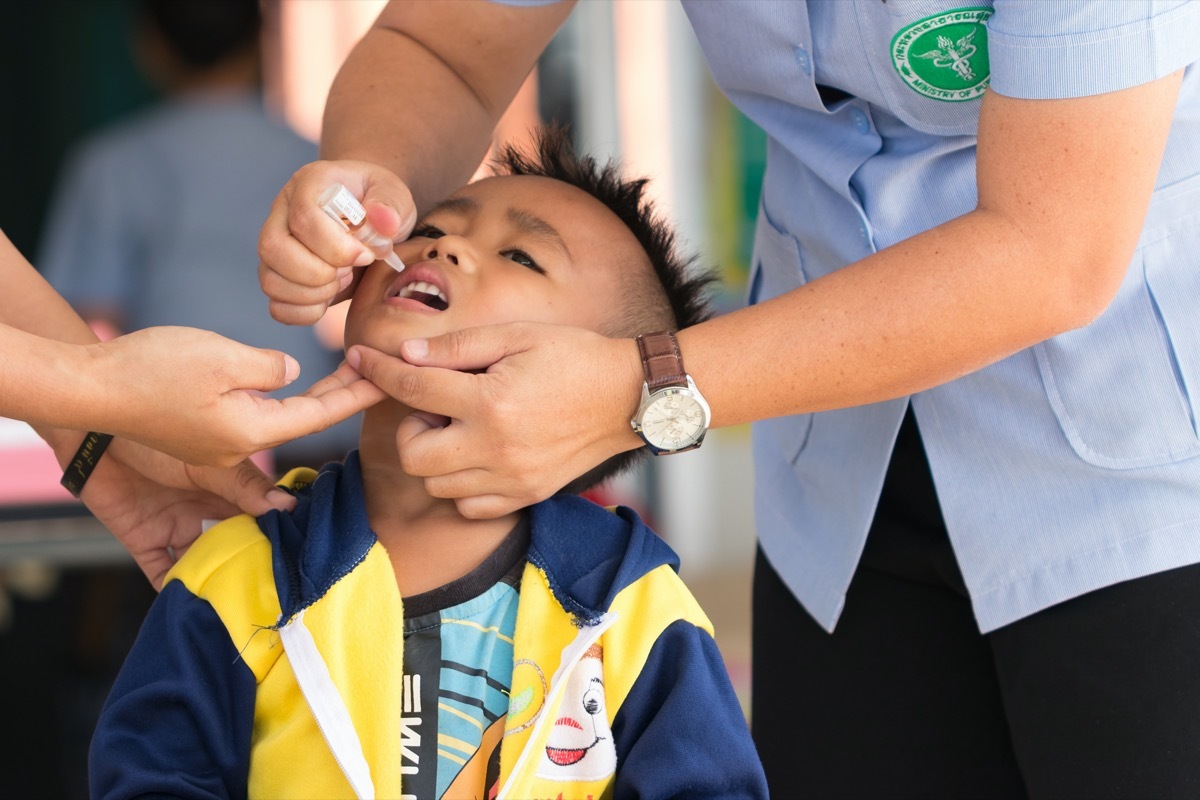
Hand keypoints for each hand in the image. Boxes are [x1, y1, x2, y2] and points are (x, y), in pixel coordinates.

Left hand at [79, 437, 296, 588]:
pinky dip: (174, 590)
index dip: (278, 537)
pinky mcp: (146, 541)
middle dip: (249, 566)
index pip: (263, 517)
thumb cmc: (156, 433)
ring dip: (214, 582)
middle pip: (236, 546)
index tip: (297, 559)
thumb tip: (288, 507)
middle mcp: (209, 510)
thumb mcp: (209, 462)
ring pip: (204, 563)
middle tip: (269, 590)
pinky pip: (162, 573)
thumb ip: (245, 486)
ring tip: (233, 603)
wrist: (95, 432)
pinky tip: (190, 603)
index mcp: (231, 489)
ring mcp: (178, 527)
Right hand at [94, 328, 385, 466]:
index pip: (320, 415)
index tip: (386, 377)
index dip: (356, 394)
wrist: (91, 386)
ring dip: (315, 399)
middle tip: (376, 371)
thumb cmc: (151, 369)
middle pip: (305, 420)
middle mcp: (240, 447)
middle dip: (343, 396)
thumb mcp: (220, 357)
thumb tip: (292, 373)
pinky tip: (293, 387)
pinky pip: (254, 418)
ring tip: (347, 375)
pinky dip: (282, 401)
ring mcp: (218, 446)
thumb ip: (266, 367)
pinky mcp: (200, 434)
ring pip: (282, 421)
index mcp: (251, 431)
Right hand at [258, 159, 417, 324]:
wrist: (371, 221)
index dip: (335, 246)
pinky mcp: (278, 276)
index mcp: (309, 184)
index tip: (365, 255)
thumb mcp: (394, 195)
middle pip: (273, 247)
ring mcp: (275, 246)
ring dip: (312, 293)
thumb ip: (391, 204)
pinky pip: (277, 306)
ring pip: (270, 280)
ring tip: (341, 280)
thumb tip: (385, 221)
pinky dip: (305, 312)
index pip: (303, 216)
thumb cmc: (380, 204)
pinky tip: (329, 298)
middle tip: (349, 270)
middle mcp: (282, 213)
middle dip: (318, 272)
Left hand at [346, 322, 645, 518]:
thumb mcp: (517, 336)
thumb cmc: (574, 357)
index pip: (413, 388)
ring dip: (436, 455)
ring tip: (462, 427)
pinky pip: (468, 506)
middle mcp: (495, 447)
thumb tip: (405, 355)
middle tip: (437, 404)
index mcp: (491, 400)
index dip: (379, 371)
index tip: (360, 359)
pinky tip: (478, 455)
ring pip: (436, 485)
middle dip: (412, 426)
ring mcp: (510, 478)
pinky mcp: (526, 496)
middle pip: (413, 454)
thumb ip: (458, 347)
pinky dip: (461, 484)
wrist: (629, 397)